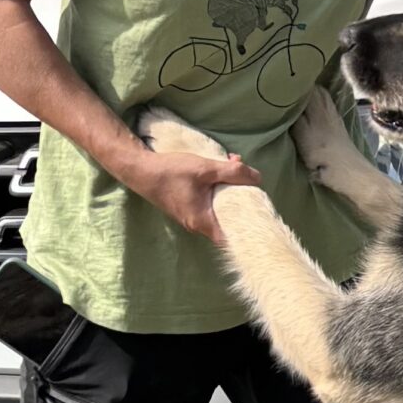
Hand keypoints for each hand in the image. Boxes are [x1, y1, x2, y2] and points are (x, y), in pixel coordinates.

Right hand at [117, 146, 258, 241]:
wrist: (140, 169)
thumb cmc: (171, 172)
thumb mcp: (206, 168)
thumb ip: (233, 173)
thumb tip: (258, 178)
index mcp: (202, 221)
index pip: (230, 237)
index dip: (248, 231)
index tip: (262, 218)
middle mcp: (196, 223)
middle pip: (228, 220)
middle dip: (243, 201)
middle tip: (252, 183)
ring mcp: (191, 215)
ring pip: (220, 207)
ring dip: (231, 189)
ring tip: (236, 165)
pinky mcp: (188, 206)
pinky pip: (210, 201)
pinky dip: (220, 187)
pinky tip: (224, 167)